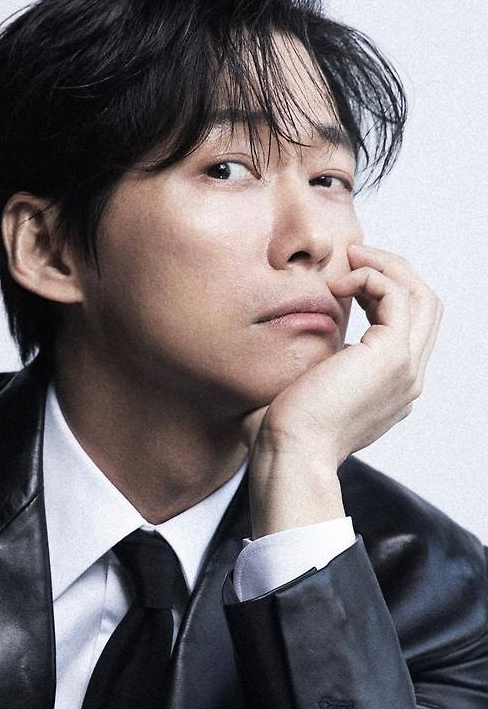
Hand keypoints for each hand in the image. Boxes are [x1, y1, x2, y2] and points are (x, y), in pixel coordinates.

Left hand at [247, 243, 442, 535]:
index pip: (408, 326)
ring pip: (420, 295)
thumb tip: (302, 336)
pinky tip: (338, 284)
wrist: (288, 454)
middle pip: (425, 305)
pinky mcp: (392, 357)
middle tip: (354, 255)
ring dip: (386, 266)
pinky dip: (371, 277)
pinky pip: (397, 295)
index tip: (345, 280)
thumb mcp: (307, 388)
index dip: (384, 292)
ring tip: (350, 256)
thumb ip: (318, 362)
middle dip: (393, 271)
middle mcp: (407, 378)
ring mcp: (406, 369)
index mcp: (391, 388)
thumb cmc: (283, 431)